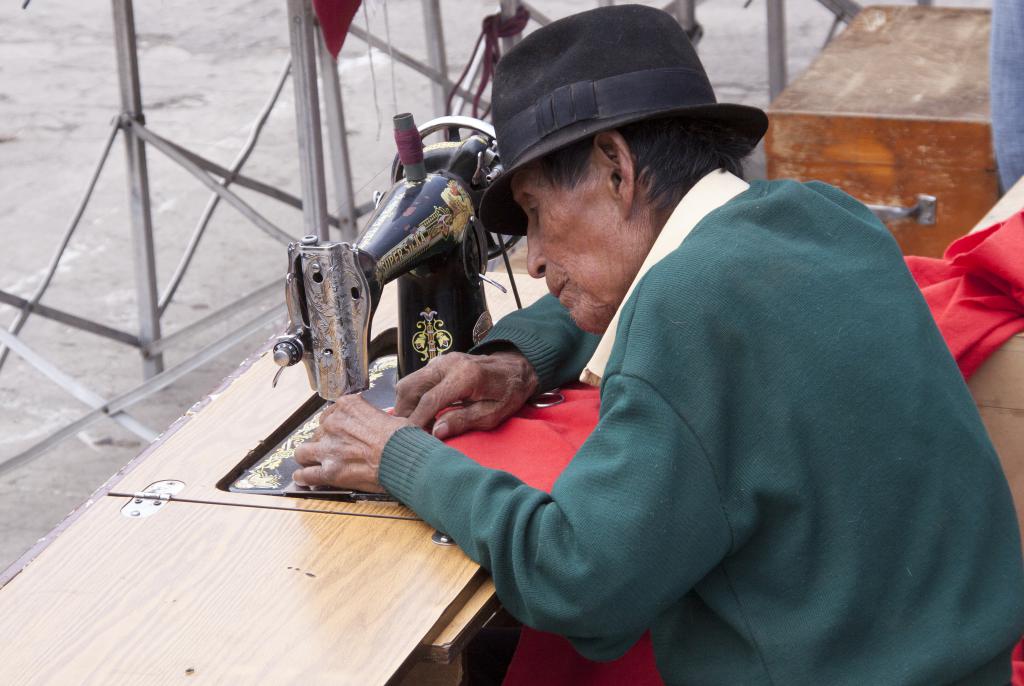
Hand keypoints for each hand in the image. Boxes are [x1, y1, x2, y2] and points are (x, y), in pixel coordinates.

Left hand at [292, 394, 414, 492]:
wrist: (406, 458)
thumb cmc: (403, 439)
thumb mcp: (388, 416)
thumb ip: (372, 418)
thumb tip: (378, 424)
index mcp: (348, 407)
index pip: (331, 413)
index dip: (335, 426)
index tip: (339, 433)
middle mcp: (334, 424)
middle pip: (317, 433)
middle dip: (324, 442)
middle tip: (333, 450)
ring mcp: (329, 448)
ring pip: (303, 452)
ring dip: (308, 457)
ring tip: (311, 462)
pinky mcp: (330, 471)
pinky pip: (307, 475)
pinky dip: (304, 478)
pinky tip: (303, 479)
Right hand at [393, 350, 538, 439]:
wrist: (515, 367)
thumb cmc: (508, 393)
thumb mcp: (493, 414)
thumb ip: (464, 421)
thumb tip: (436, 433)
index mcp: (465, 376)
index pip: (429, 400)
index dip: (417, 421)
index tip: (410, 439)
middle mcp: (448, 363)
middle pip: (409, 387)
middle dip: (405, 413)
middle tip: (412, 433)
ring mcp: (441, 360)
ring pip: (408, 383)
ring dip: (407, 405)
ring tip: (419, 425)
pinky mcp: (438, 362)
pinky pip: (416, 380)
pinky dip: (414, 398)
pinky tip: (425, 413)